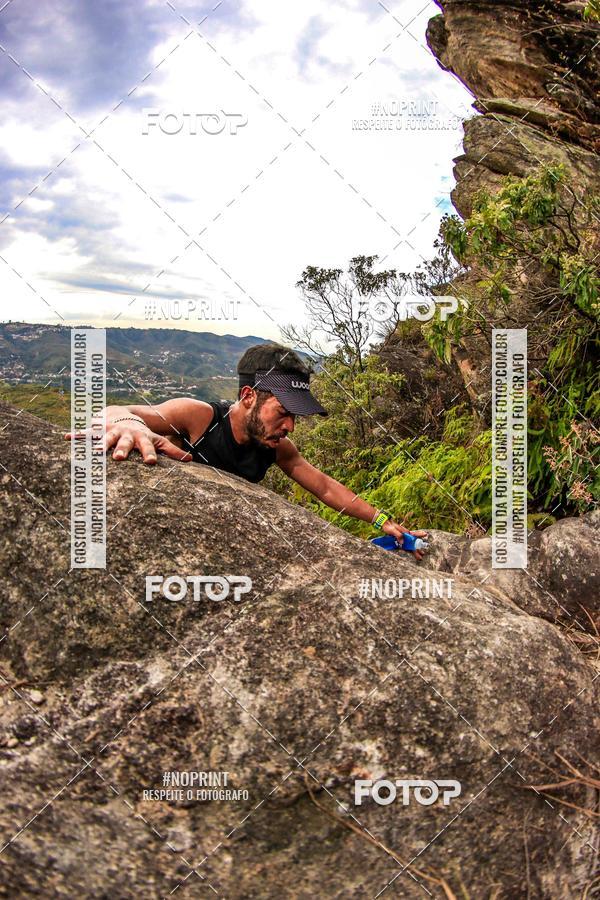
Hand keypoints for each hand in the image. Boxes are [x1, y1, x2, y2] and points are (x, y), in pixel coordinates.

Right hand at [64, 418, 191, 464]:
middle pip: (125, 443)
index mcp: (140, 438)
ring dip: (101, 443)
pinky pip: (86, 433)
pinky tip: (66, 438)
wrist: (123, 413)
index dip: (149, 454)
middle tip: (119, 458)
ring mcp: (110, 431)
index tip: (151, 463)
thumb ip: (172, 451)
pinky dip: (76, 435)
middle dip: (122, 449)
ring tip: (96, 451)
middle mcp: (125, 434)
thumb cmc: (142, 433)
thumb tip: (191, 460)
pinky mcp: (97, 430)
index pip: (147, 447)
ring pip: (105, 437)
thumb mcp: (157, 440)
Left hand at [382, 519, 428, 560]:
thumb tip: (403, 542)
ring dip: (414, 551)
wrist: (384, 525)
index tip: (425, 534)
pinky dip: (409, 550)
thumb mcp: (393, 530)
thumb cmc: (389, 526)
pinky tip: (411, 553)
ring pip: (410, 545)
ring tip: (419, 556)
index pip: (414, 534)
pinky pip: (405, 546)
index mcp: (406, 532)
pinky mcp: (399, 541)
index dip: (420, 534)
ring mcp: (403, 539)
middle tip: (422, 554)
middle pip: (413, 543)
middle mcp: (406, 536)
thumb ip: (398, 535)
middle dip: (417, 549)